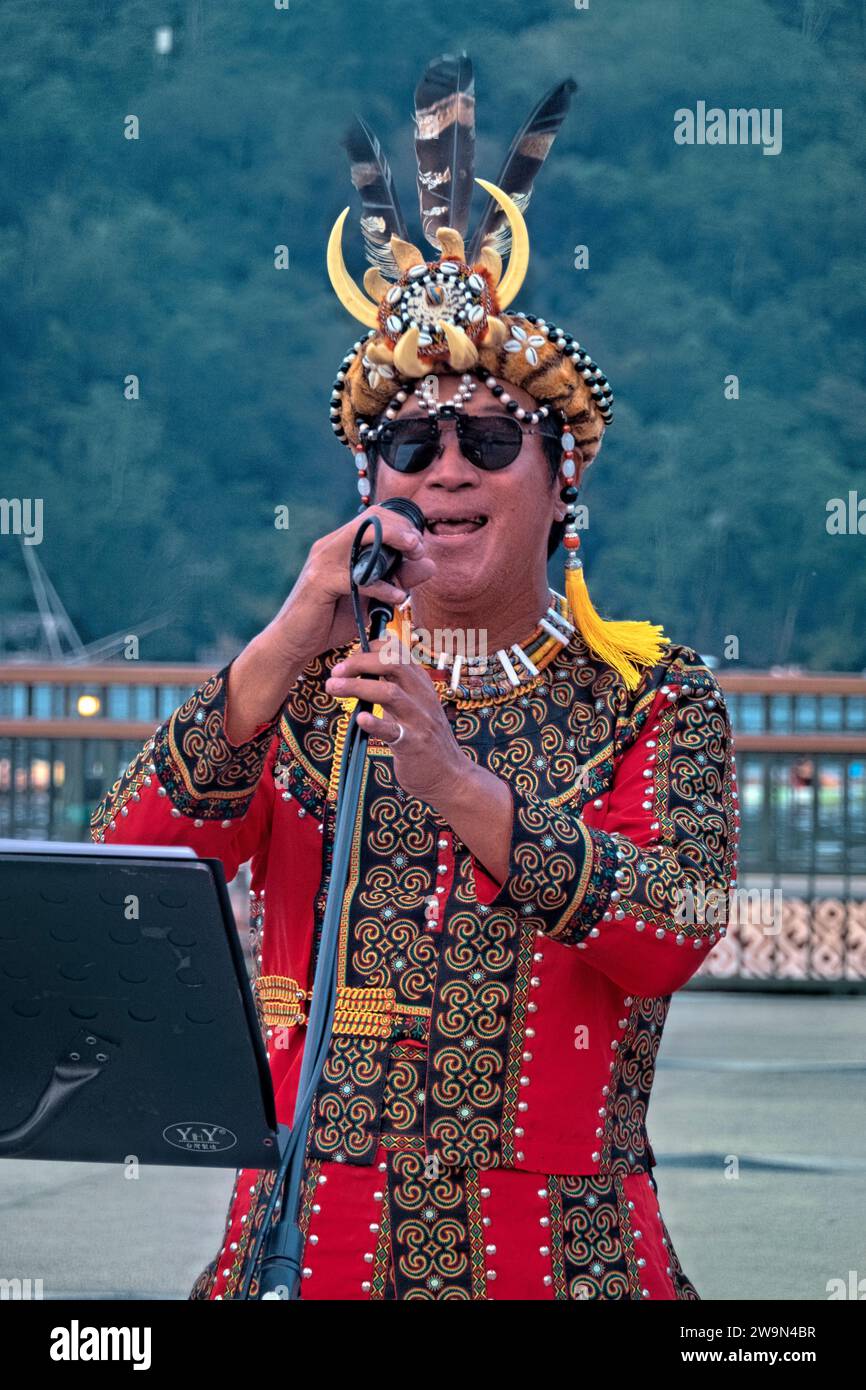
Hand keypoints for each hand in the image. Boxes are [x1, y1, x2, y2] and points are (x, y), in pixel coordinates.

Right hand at [225, 508, 434, 743]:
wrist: (295, 643)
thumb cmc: (332, 620)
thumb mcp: (373, 597)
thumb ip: (399, 579)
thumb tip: (430, 564)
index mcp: (341, 544)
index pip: (375, 516)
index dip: (402, 525)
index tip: (419, 547)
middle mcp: (330, 546)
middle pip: (372, 518)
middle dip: (402, 529)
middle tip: (419, 549)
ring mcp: (323, 561)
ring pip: (363, 536)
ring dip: (394, 542)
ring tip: (415, 557)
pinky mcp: (320, 582)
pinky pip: (358, 576)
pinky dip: (382, 584)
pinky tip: (397, 597)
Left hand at [324, 637, 465, 805]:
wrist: (450, 775)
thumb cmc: (425, 739)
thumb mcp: (415, 705)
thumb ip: (395, 687)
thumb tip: (364, 669)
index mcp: (421, 684)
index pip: (398, 651)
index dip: (370, 649)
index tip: (349, 658)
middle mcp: (422, 696)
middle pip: (393, 664)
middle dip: (360, 662)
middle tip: (335, 671)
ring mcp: (419, 720)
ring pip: (390, 693)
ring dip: (357, 687)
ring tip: (333, 687)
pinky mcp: (413, 744)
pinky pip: (393, 731)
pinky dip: (375, 723)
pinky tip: (360, 718)